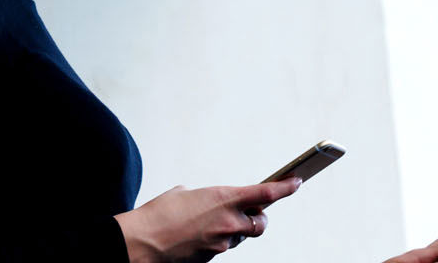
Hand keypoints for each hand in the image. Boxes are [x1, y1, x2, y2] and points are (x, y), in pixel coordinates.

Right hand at [114, 178, 300, 262]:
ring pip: (240, 237)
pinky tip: (196, 236)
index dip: (286, 187)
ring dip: (233, 231)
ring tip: (207, 224)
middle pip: (261, 223)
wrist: (141, 243)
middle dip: (257, 219)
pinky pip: (222, 248)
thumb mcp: (185, 193)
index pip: (267, 194)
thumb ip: (207, 197)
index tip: (296, 182)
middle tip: (246, 212)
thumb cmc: (158, 215)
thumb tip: (212, 204)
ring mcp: (222, 243)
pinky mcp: (212, 258)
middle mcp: (229, 222)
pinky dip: (215, 241)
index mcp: (225, 198)